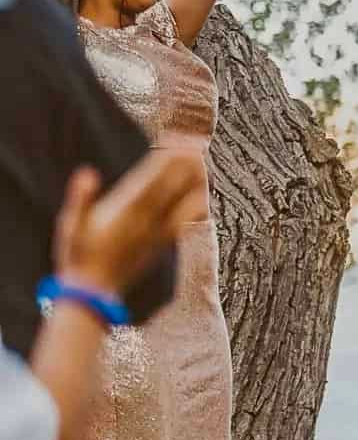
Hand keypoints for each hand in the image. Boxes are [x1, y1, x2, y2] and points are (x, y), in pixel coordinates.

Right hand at [54, 150, 203, 295]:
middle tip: (198, 147)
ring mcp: (155, 235)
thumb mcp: (71, 226)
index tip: (177, 145)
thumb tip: (87, 173)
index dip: (164, 163)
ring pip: (181, 206)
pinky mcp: (160, 246)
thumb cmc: (77, 257)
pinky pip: (182, 224)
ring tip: (205, 167)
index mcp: (124, 213)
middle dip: (184, 168)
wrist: (93, 294)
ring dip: (194, 186)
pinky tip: (203, 199)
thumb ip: (81, 198)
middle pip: (170, 190)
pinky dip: (193, 209)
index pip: (150, 182)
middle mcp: (145, 222)